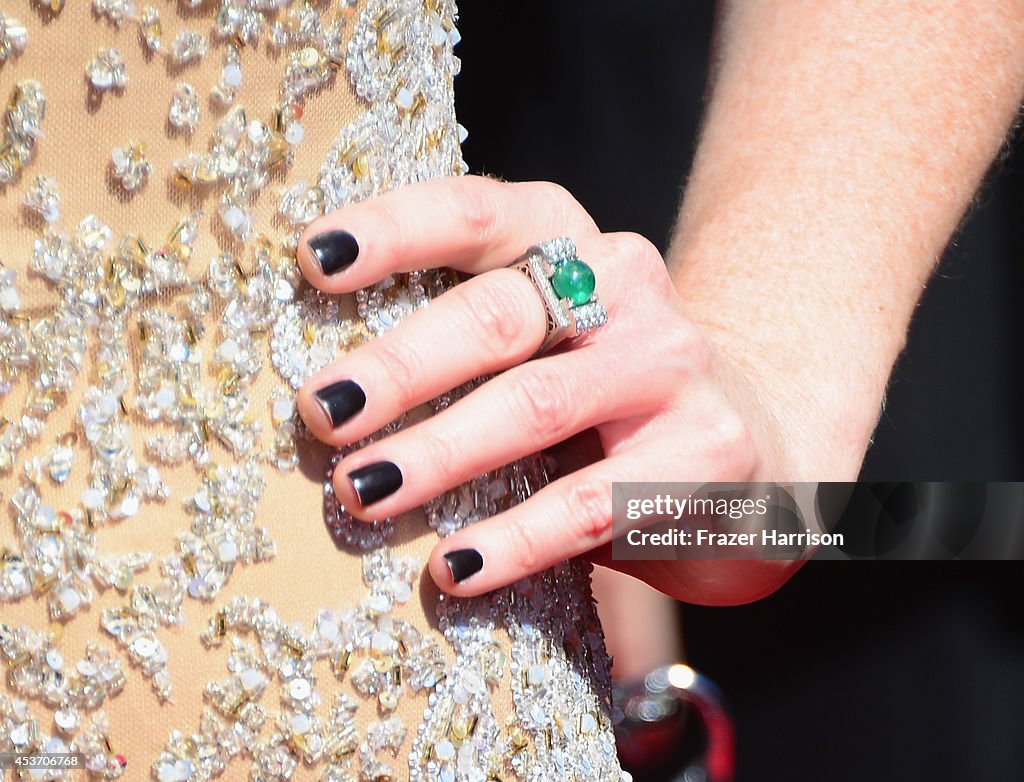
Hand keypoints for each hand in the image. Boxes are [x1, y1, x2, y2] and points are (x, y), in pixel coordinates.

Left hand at [295, 175, 797, 604]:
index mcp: (568, 237)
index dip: (391, 231)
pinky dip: (514, 540)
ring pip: (537, 407)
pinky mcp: (705, 451)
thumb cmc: (599, 378)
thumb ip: (463, 326)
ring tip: (361, 492)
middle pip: (497, 316)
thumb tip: (329, 388)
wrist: (745, 421)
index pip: (475, 213)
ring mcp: (670, 364)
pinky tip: (453, 568)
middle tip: (321, 413)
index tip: (311, 260)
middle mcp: (625, 284)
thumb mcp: (541, 328)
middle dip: (399, 367)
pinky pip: (589, 502)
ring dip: (438, 454)